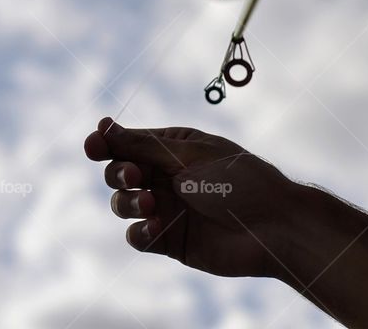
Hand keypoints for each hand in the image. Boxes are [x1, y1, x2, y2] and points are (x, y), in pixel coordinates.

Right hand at [84, 117, 293, 277]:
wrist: (273, 228)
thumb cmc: (239, 182)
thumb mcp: (190, 156)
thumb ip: (143, 146)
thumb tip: (104, 127)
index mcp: (173, 148)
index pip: (128, 142)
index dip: (106, 143)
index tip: (94, 145)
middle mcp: (166, 176)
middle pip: (119, 172)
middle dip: (119, 173)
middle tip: (137, 177)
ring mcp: (167, 208)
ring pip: (122, 204)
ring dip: (127, 202)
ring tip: (150, 204)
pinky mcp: (170, 240)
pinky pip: (137, 236)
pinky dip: (139, 231)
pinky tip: (156, 227)